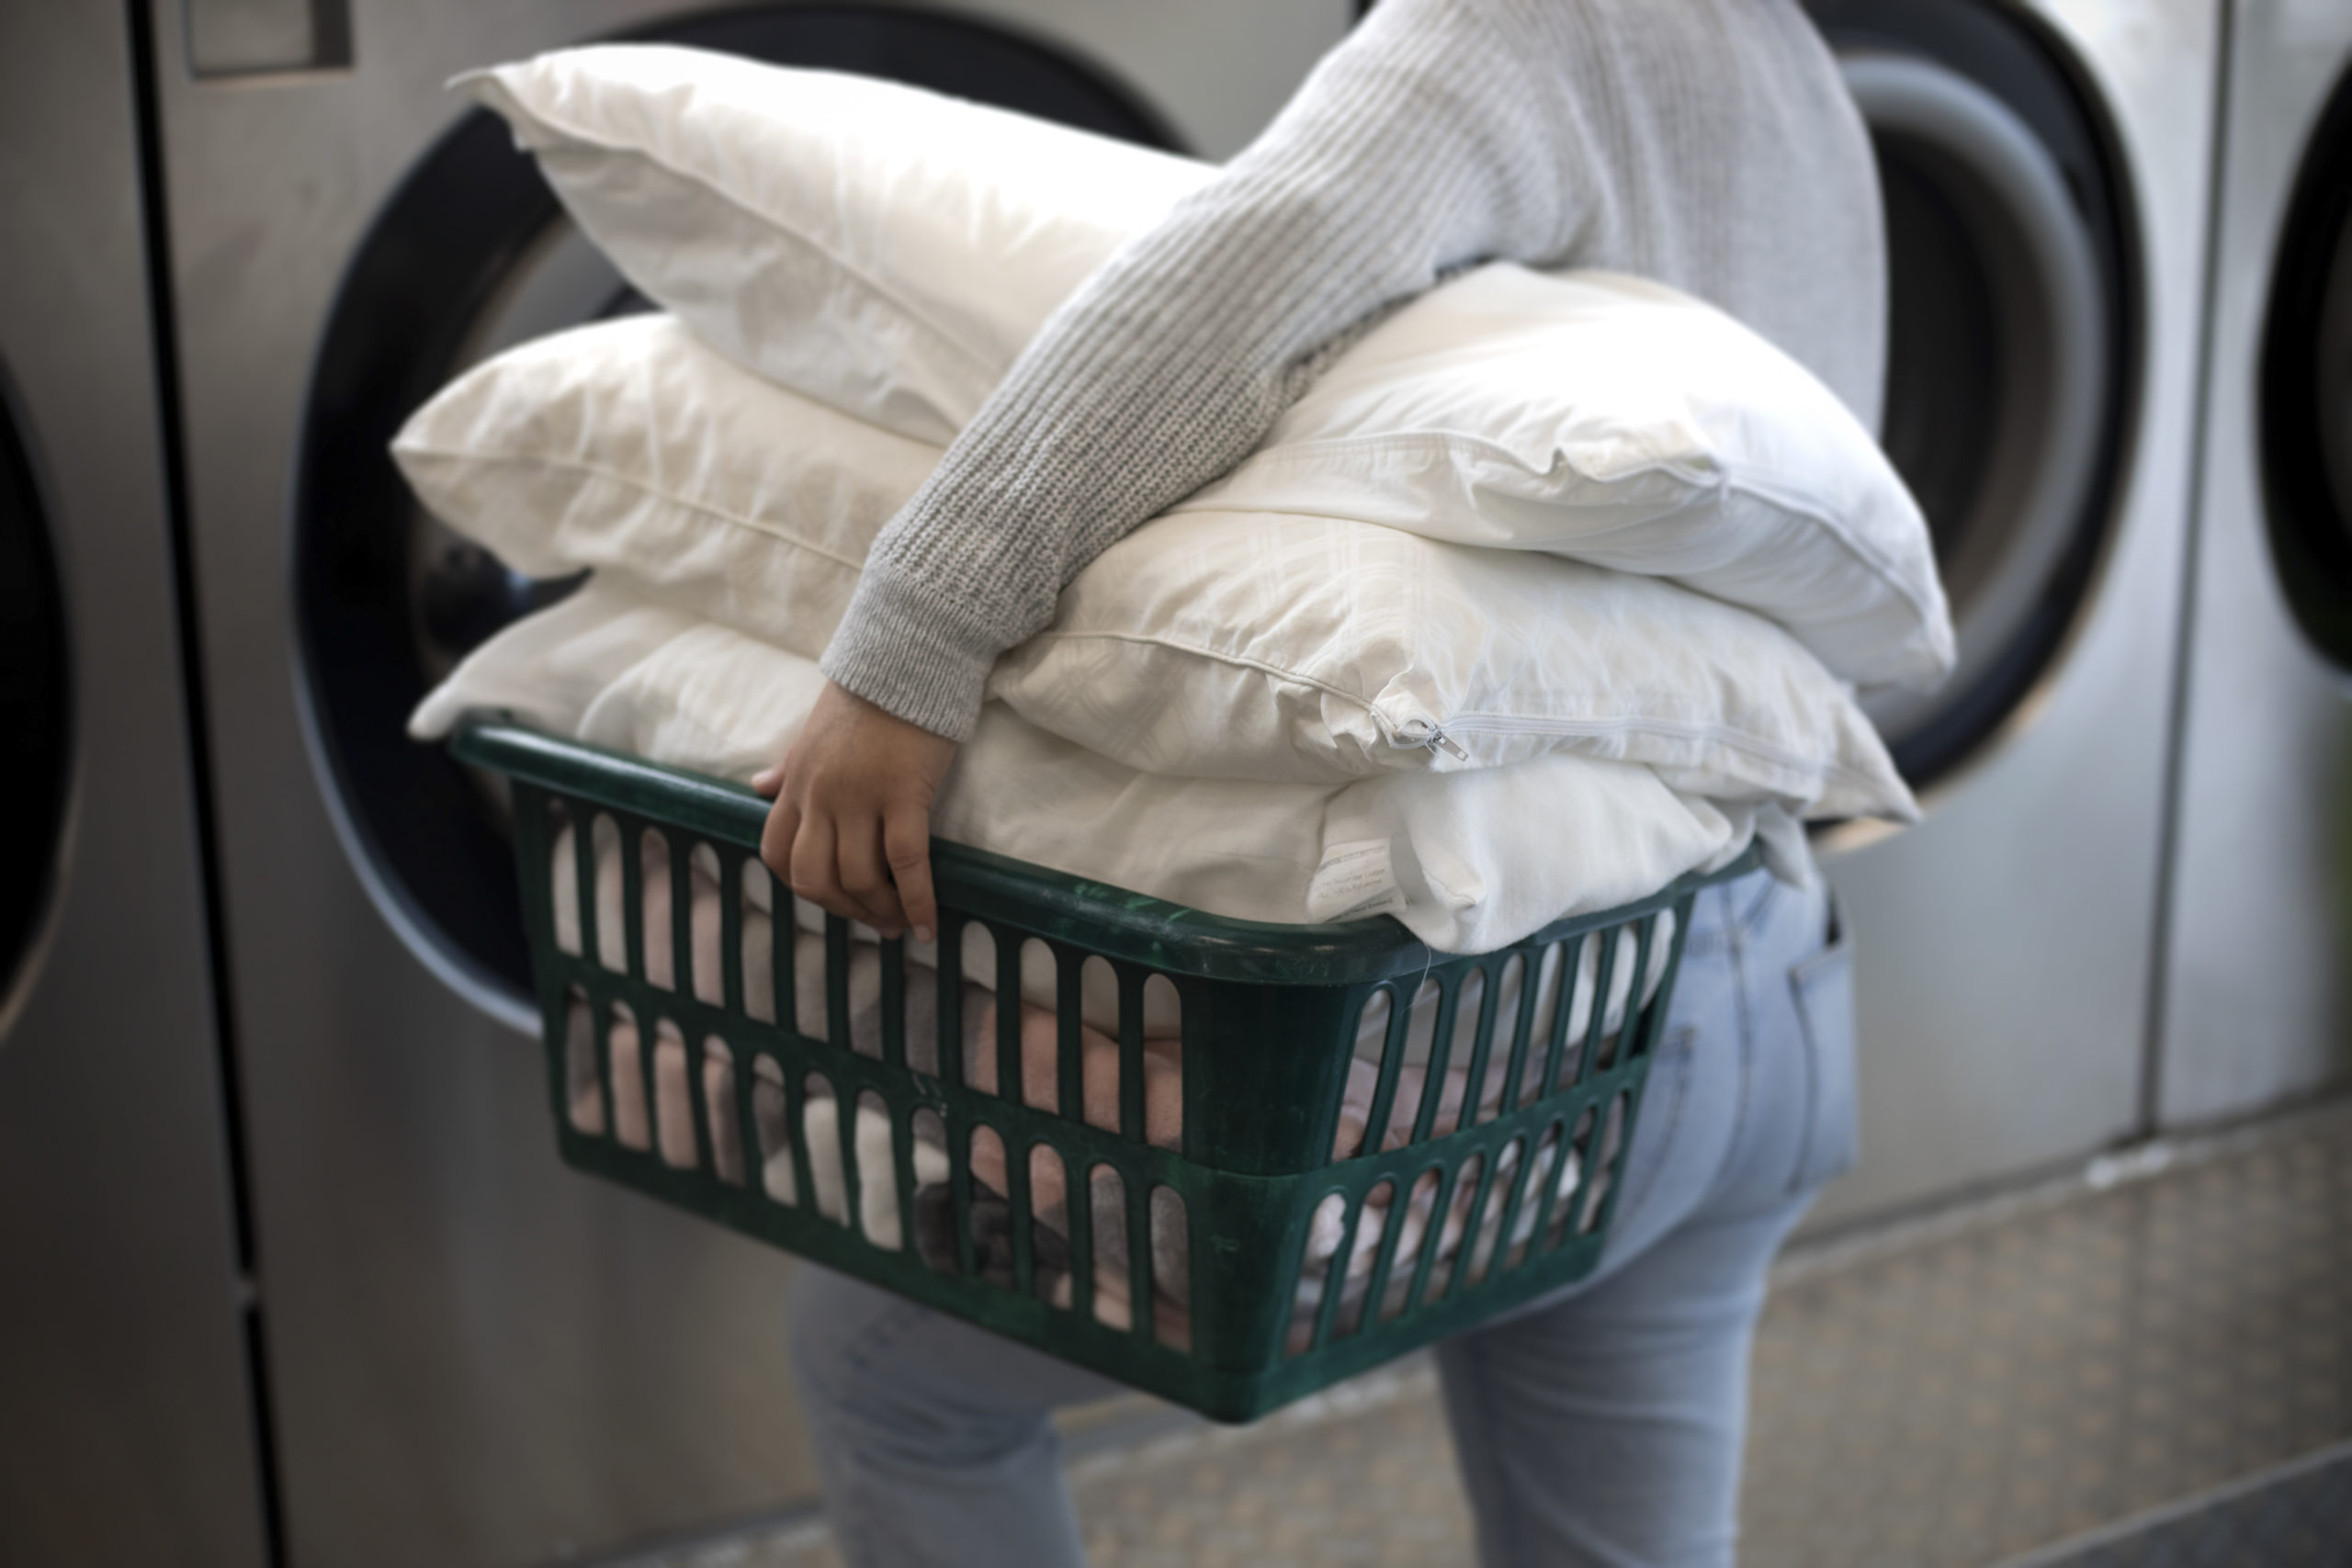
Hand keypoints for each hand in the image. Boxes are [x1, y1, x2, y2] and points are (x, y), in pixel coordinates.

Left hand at [754, 681, 958, 941]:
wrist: (906, 658)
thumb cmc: (866, 695)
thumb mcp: (812, 733)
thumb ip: (788, 768)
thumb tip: (758, 786)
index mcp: (797, 782)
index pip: (776, 853)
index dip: (802, 887)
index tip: (833, 898)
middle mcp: (821, 796)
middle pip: (814, 877)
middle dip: (843, 909)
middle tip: (872, 921)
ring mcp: (859, 797)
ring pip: (857, 877)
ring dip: (881, 911)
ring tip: (902, 924)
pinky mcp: (903, 794)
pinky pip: (905, 862)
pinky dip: (916, 901)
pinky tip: (928, 923)